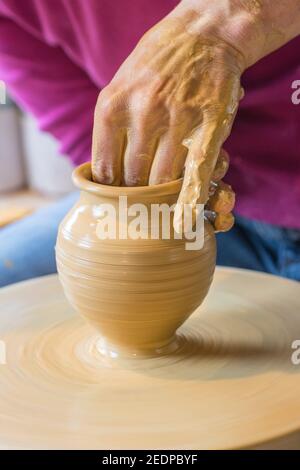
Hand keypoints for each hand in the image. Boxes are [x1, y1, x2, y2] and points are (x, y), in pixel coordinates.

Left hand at [92, 0, 299, 231]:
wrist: (203, 32)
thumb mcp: (119, 88)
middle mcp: (142, 112)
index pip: (104, 170)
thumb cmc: (156, 65)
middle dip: (138, 199)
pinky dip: (190, 201)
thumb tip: (100, 174)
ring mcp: (178, 118)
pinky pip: (198, 170)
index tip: (117, 205)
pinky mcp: (211, 123)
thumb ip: (111, 129)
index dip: (111, 194)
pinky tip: (184, 222)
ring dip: (164, 199)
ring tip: (164, 208)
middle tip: (144, 209)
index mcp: (111, 106)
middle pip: (134, 180)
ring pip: (164, 180)